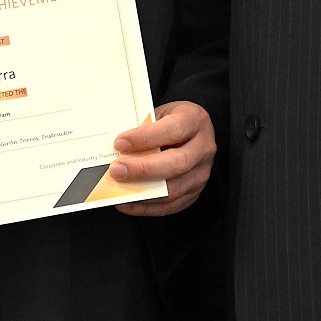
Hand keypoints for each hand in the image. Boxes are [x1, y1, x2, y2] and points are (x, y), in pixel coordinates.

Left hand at [111, 101, 215, 217]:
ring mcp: (201, 173)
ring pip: (174, 188)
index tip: (120, 143)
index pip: (172, 130)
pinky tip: (127, 202)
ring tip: (118, 188)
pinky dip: (146, 207)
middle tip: (117, 170)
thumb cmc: (170, 120)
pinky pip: (171, 205)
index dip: (145, 138)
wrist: (189, 131)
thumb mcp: (158, 113)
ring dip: (143, 191)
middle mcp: (203, 148)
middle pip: (176, 164)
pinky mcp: (194, 192)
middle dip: (143, 169)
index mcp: (194, 120)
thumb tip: (116, 148)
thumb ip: (142, 128)